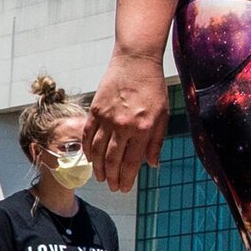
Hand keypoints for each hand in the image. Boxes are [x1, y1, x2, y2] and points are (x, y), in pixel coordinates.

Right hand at [87, 49, 169, 192]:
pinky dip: (87, 149)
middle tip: (112, 187)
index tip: (124, 188)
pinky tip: (89, 158)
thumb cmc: (153, 88)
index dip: (126, 179)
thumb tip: (152, 164)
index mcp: (143, 129)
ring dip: (98, 167)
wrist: (136, 61)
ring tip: (100, 177)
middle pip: (112, 160)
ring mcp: (107, 118)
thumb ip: (156, 141)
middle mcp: (123, 126)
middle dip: (111, 178)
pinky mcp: (95, 109)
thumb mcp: (163, 115)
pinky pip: (87, 135)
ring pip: (97, 151)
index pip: (131, 162)